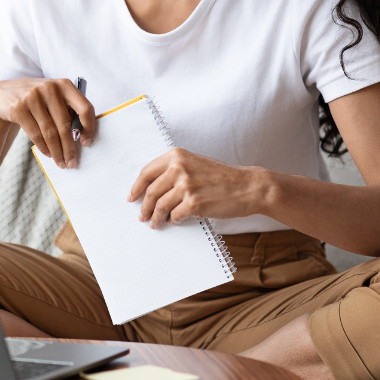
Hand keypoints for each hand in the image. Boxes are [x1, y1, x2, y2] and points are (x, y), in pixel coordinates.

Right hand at [0, 78, 95, 169]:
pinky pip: (35, 134)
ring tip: (61, 162)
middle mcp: (50, 88)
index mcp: (64, 85)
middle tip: (73, 163)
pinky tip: (48, 154)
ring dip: (57, 152)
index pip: (85, 108)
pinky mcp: (19, 108)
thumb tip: (81, 139)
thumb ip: (68, 111)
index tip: (86, 143)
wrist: (3, 93)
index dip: (89, 128)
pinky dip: (44, 147)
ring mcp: (32, 97)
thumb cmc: (37, 99)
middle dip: (70, 148)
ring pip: (50, 132)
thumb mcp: (53, 97)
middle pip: (65, 125)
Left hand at [128, 148, 270, 227]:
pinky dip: (172, 221)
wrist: (247, 186)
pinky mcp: (194, 203)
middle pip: (151, 192)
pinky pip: (174, 216)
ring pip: (160, 206)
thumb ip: (174, 170)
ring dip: (155, 218)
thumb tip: (152, 187)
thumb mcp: (195, 163)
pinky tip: (174, 221)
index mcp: (177, 155)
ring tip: (155, 224)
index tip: (132, 198)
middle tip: (142, 216)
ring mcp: (186, 186)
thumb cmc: (222, 177)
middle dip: (144, 207)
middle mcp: (179, 168)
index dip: (136, 187)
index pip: (147, 172)